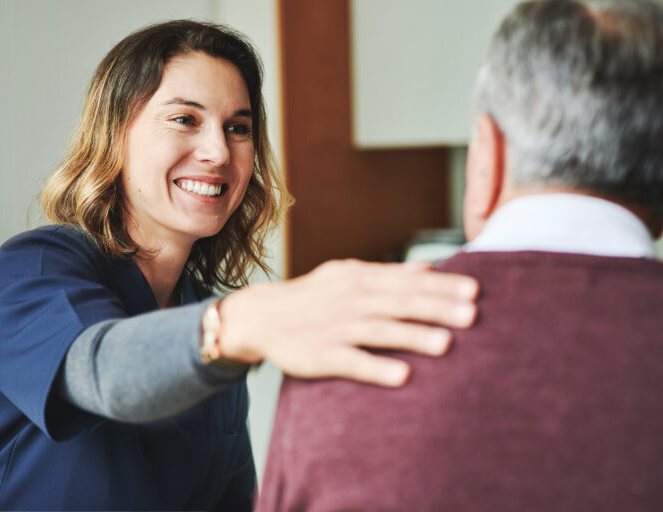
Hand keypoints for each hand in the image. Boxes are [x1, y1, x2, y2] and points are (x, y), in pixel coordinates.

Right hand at [218, 259, 478, 386]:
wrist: (261, 316)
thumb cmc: (314, 296)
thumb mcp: (348, 275)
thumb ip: (390, 273)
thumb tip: (431, 267)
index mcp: (359, 278)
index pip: (406, 281)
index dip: (441, 286)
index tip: (475, 291)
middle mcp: (350, 300)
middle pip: (398, 303)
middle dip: (436, 308)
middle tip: (472, 315)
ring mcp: (335, 328)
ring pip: (379, 331)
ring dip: (413, 336)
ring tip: (447, 343)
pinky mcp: (321, 355)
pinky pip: (351, 361)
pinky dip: (376, 367)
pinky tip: (403, 375)